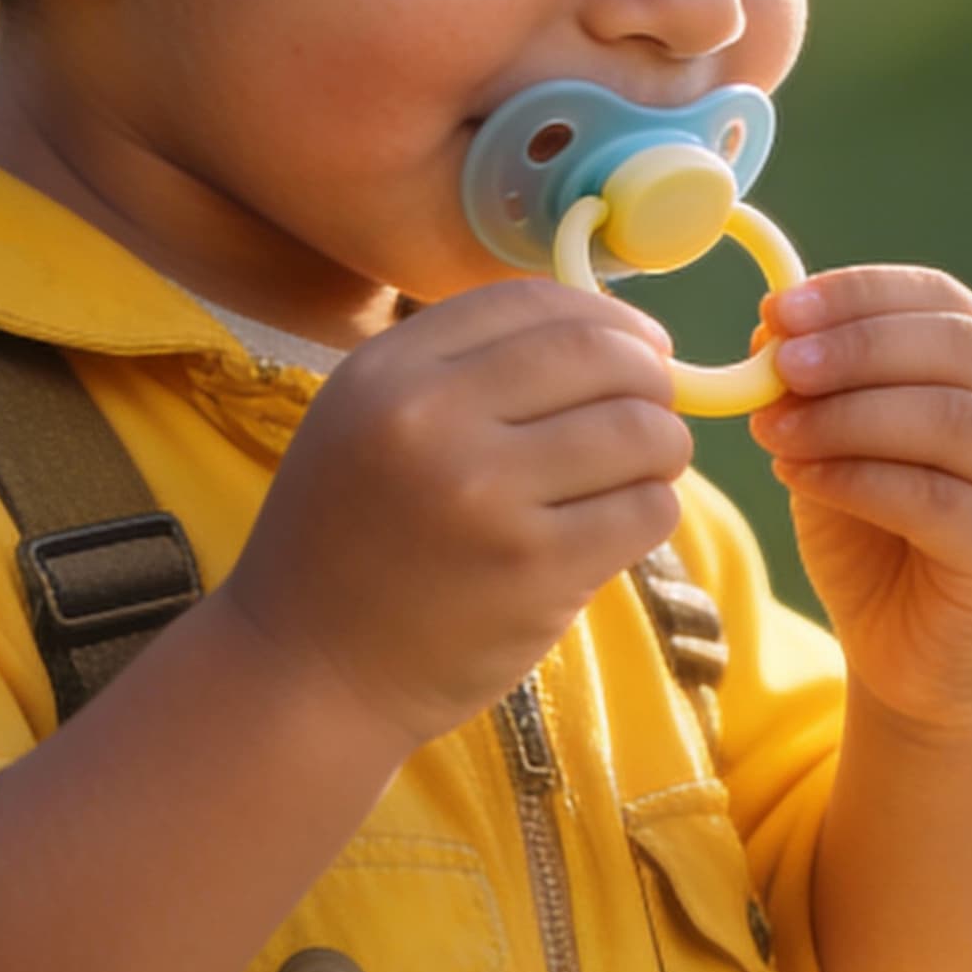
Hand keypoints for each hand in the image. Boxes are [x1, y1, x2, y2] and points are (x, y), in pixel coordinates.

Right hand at [222, 280, 685, 747]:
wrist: (308, 671)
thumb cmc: (348, 544)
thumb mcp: (366, 422)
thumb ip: (465, 370)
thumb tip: (611, 336)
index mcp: (387, 372)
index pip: (531, 301)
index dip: (607, 315)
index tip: (641, 344)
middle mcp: (432, 420)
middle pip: (600, 357)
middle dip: (652, 378)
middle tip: (658, 408)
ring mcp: (487, 497)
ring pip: (639, 434)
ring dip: (664, 448)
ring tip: (645, 470)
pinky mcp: (536, 572)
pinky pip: (645, 512)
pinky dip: (651, 512)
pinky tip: (621, 526)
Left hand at [750, 267, 971, 731]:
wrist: (928, 671)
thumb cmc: (886, 551)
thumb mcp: (841, 451)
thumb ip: (820, 391)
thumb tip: (770, 322)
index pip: (945, 302)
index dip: (862, 294)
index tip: (781, 307)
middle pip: (955, 350)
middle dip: (856, 346)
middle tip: (777, 361)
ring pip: (948, 419)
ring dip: (848, 414)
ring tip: (773, 427)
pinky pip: (936, 498)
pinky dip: (857, 478)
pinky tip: (800, 476)